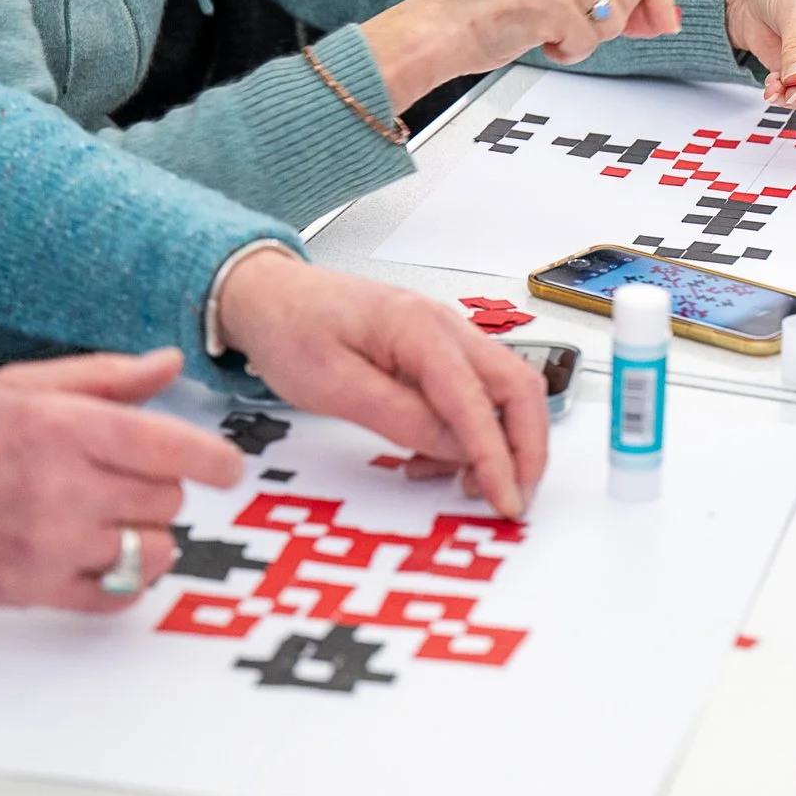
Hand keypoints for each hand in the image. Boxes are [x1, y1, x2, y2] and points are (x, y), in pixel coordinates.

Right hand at [0, 349, 242, 608]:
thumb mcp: (23, 384)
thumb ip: (105, 375)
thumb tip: (167, 363)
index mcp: (64, 427)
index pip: (171, 447)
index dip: (213, 459)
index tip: (227, 467)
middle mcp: (62, 485)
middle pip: (167, 499)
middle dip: (160, 490)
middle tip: (127, 482)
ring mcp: (50, 542)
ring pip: (152, 549)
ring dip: (147, 537)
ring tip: (113, 521)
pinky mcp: (36, 588)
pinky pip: (116, 596)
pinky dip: (123, 581)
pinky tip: (103, 557)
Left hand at [214, 249, 548, 517]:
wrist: (269, 295)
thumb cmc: (290, 328)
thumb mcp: (332, 385)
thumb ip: (399, 417)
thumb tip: (455, 449)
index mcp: (419, 328)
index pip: (477, 401)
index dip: (497, 458)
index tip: (505, 500)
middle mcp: (445, 327)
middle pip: (520, 388)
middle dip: (527, 448)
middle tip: (513, 497)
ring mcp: (446, 337)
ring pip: (506, 392)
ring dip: (502, 442)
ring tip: (462, 483)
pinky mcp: (437, 353)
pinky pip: (476, 394)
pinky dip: (472, 433)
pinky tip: (434, 458)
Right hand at [361, 0, 680, 106]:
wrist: (436, 25)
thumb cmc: (487, 1)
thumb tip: (662, 12)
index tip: (664, 18)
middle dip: (616, 20)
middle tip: (579, 29)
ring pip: (617, 16)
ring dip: (588, 36)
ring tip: (548, 27)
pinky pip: (590, 41)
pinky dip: (568, 51)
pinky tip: (537, 37)